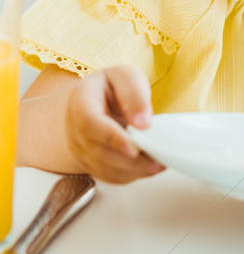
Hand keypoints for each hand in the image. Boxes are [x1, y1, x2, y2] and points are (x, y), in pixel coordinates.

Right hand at [65, 65, 165, 183]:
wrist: (97, 102)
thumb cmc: (112, 88)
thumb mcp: (125, 77)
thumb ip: (134, 94)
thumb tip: (143, 123)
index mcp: (81, 102)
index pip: (89, 123)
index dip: (111, 137)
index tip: (133, 147)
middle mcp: (75, 129)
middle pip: (99, 152)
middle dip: (131, 160)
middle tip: (157, 158)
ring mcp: (81, 150)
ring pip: (105, 169)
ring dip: (134, 170)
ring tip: (159, 163)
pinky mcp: (92, 164)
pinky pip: (111, 176)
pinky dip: (133, 175)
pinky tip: (151, 166)